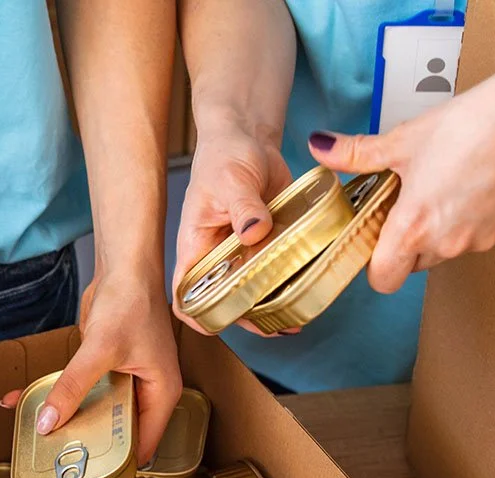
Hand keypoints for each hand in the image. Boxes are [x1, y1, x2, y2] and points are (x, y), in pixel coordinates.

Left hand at [0, 270, 180, 465]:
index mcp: (161, 394)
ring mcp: (127, 381)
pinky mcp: (106, 368)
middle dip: (89, 444)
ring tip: (41, 437)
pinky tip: (33, 403)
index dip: (119, 462)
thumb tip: (49, 421)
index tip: (89, 475)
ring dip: (71, 421)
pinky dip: (62, 397)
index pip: (144, 445)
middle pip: (118, 431)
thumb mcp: (101, 349)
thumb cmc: (132, 300)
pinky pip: (84, 391)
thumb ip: (73, 386)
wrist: (124, 265)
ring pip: (97, 412)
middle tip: (59, 460)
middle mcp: (147, 392)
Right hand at [172, 123, 293, 335]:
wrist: (249, 137)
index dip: (198, 314)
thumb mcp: (231, 179)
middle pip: (225, 300)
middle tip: (275, 324)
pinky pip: (277, 269)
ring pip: (254, 290)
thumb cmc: (225, 154)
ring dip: (273, 305)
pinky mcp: (269, 242)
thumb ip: (243, 207)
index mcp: (196, 247)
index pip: (186, 294)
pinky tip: (308, 286)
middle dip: (248, 317)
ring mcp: (244, 252)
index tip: (220, 324)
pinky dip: (291, 280)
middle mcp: (218, 257)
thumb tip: (254, 232)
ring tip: (295, 316)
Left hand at [308, 40, 494, 293]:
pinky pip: (468, 239)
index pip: (382, 279)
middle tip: (400, 204)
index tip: (370, 237)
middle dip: (400, 242)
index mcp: (414, 228)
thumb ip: (357, 153)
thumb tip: (321, 148)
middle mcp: (445, 244)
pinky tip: (461, 187)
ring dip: (430, 233)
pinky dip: (459, 223)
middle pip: (409, 265)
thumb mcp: (403, 140)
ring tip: (433, 190)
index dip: (372, 264)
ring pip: (439, 253)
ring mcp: (476, 240)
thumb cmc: (472, 125)